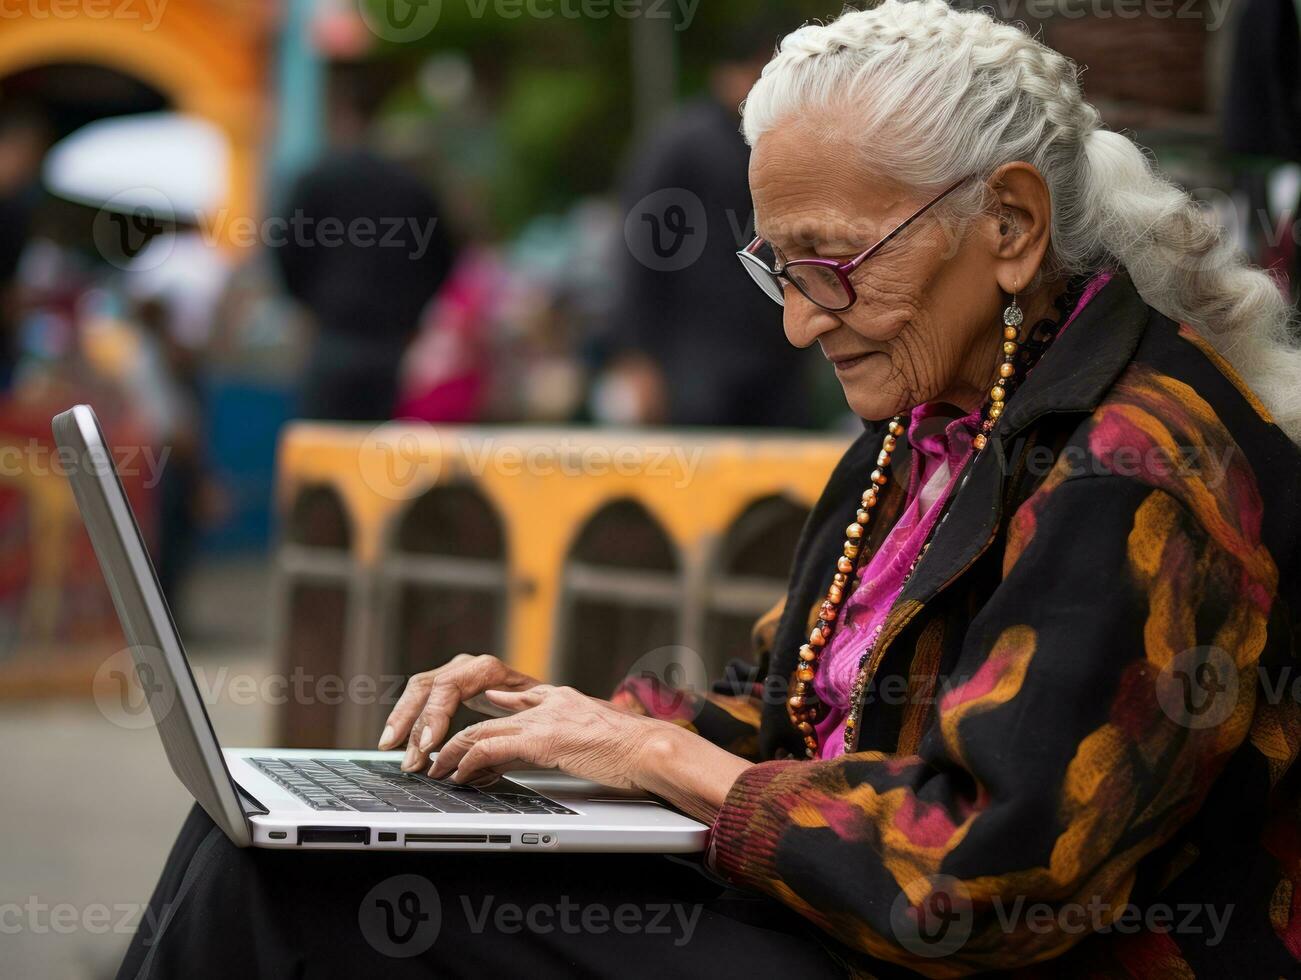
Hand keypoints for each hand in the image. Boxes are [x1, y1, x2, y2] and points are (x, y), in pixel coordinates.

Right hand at [378, 654, 539, 770]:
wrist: (550, 703)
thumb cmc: (544, 712)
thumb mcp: (533, 719)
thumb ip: (507, 733)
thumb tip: (477, 756)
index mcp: (489, 670)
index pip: (450, 686)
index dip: (435, 715)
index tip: (428, 744)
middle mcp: (469, 666)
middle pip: (428, 686)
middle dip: (412, 722)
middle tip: (409, 759)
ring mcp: (457, 673)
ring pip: (419, 689)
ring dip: (402, 720)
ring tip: (392, 749)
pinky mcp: (449, 687)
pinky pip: (421, 698)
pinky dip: (407, 718)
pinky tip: (397, 739)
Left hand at [427, 686, 655, 788]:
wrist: (654, 750)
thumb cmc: (634, 749)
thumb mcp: (594, 733)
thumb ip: (567, 731)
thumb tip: (549, 746)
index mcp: (560, 698)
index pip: (509, 702)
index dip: (481, 719)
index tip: (460, 737)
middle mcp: (547, 702)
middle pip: (485, 713)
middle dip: (454, 734)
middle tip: (434, 756)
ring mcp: (543, 719)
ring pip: (479, 730)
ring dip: (450, 754)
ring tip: (436, 772)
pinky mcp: (543, 740)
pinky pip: (490, 748)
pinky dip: (468, 763)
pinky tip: (461, 778)